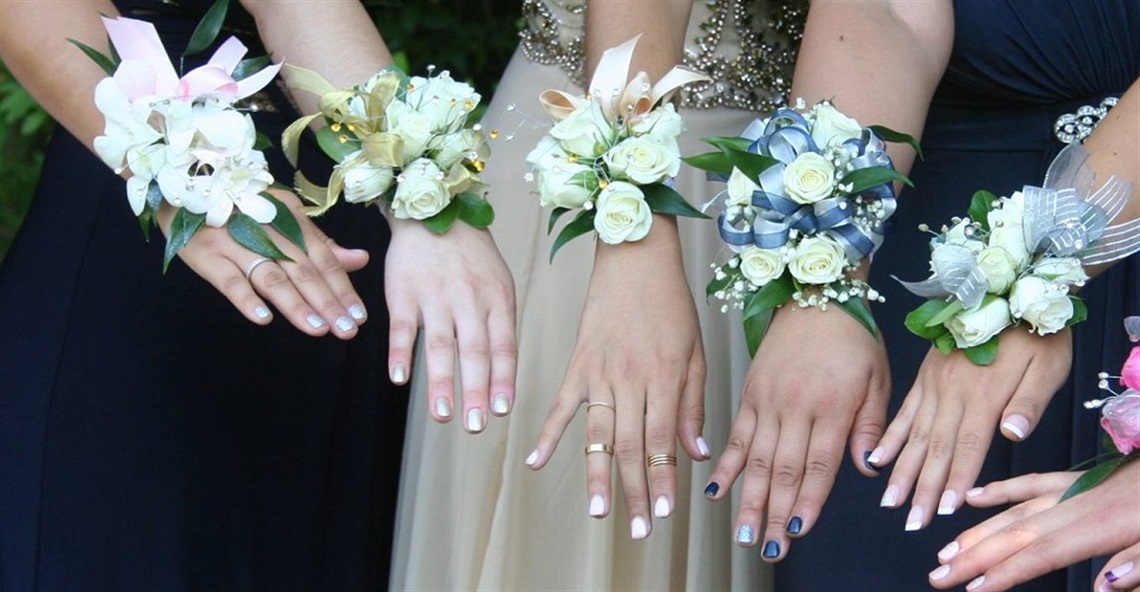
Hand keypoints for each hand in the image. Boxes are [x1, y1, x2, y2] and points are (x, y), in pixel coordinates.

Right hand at [162, 188, 369, 337]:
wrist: (183, 188)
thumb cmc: (241, 209)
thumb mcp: (284, 218)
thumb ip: (320, 243)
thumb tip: (361, 259)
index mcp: (290, 219)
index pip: (323, 258)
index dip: (343, 288)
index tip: (360, 315)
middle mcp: (267, 230)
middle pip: (303, 271)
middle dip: (328, 302)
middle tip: (347, 329)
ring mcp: (235, 242)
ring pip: (271, 277)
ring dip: (296, 305)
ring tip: (318, 329)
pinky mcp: (206, 254)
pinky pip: (228, 279)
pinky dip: (245, 298)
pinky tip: (263, 318)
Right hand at [384, 219, 516, 432]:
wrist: (433, 213)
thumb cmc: (472, 257)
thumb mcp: (499, 283)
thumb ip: (500, 325)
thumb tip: (501, 376)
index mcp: (497, 299)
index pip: (503, 347)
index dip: (503, 380)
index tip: (503, 411)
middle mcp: (468, 299)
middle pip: (474, 352)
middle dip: (476, 391)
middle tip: (476, 426)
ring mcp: (435, 296)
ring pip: (440, 345)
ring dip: (441, 383)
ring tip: (443, 415)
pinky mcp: (403, 293)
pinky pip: (402, 328)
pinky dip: (400, 354)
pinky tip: (400, 380)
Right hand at [526, 217, 707, 539]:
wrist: (635, 257)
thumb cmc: (671, 303)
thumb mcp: (695, 352)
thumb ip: (692, 404)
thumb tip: (695, 453)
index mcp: (664, 378)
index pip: (663, 442)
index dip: (662, 480)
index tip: (664, 512)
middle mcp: (631, 380)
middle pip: (632, 447)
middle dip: (635, 491)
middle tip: (637, 527)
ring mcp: (600, 373)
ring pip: (598, 436)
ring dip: (598, 477)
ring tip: (598, 512)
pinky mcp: (577, 364)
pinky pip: (560, 406)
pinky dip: (548, 436)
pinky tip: (535, 463)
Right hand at [704, 304, 889, 560]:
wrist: (814, 293)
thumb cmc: (852, 337)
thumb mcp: (877, 378)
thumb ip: (871, 425)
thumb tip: (868, 469)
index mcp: (831, 406)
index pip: (819, 464)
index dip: (808, 501)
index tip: (798, 531)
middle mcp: (795, 407)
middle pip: (782, 470)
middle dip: (774, 513)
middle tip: (767, 547)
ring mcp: (767, 401)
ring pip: (755, 459)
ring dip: (748, 499)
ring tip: (743, 533)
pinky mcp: (750, 393)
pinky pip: (735, 435)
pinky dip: (726, 465)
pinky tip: (716, 491)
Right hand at [871, 327, 1071, 528]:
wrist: (1007, 289)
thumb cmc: (1033, 330)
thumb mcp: (1048, 363)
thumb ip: (1029, 401)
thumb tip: (1012, 434)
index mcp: (983, 394)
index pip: (967, 447)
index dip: (953, 480)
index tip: (939, 510)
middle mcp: (951, 393)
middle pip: (935, 449)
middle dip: (920, 488)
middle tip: (908, 521)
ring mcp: (933, 385)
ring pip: (915, 435)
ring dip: (901, 470)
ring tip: (888, 500)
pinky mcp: (925, 377)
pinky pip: (903, 411)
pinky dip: (889, 437)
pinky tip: (875, 458)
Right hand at [928, 463, 1139, 590]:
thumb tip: (1101, 585)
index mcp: (1104, 523)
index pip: (1041, 552)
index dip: (1004, 571)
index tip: (971, 588)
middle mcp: (1079, 503)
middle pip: (1015, 533)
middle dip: (973, 556)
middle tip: (937, 574)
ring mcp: (1077, 488)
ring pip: (1016, 511)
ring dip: (978, 531)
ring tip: (946, 550)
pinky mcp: (1082, 478)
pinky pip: (1034, 482)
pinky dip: (1003, 490)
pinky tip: (976, 498)